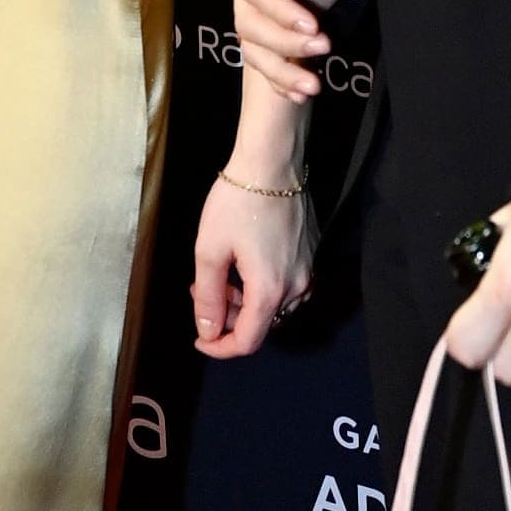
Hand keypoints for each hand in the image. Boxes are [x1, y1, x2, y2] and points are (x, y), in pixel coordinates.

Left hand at [192, 170, 318, 359]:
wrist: (272, 163)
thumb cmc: (237, 202)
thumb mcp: (210, 250)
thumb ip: (208, 297)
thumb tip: (208, 331)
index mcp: (269, 290)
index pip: (247, 341)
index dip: (220, 347)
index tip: (200, 339)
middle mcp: (296, 288)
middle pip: (261, 324)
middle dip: (228, 315)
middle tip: (202, 287)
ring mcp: (307, 271)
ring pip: (273, 306)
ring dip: (244, 300)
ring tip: (220, 271)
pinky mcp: (310, 256)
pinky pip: (286, 287)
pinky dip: (261, 286)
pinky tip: (243, 262)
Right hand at [233, 0, 368, 102]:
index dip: (277, 8)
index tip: (312, 25)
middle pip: (248, 19)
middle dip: (282, 41)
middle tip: (323, 47)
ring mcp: (257, 3)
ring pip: (253, 44)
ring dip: (280, 69)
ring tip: (312, 86)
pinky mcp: (272, 23)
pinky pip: (265, 56)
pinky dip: (279, 79)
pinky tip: (300, 94)